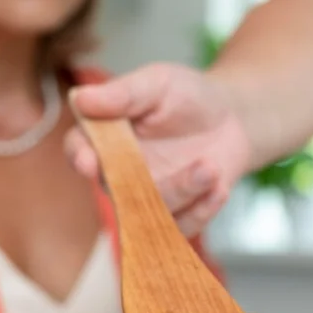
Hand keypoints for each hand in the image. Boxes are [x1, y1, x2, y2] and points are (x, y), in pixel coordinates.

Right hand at [67, 63, 251, 236]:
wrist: (231, 119)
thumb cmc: (187, 96)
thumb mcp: (158, 84)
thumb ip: (123, 94)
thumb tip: (80, 97)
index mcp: (104, 138)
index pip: (80, 150)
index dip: (81, 158)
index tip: (90, 163)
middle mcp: (119, 174)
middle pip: (116, 190)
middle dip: (144, 185)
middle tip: (186, 166)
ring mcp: (147, 199)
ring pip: (150, 213)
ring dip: (183, 192)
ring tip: (211, 167)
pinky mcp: (175, 217)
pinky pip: (180, 228)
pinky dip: (202, 210)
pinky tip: (220, 187)